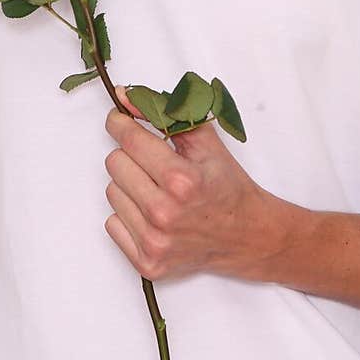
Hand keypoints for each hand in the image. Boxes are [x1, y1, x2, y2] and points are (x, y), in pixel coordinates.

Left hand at [104, 88, 277, 281]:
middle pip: (114, 164)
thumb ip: (165, 114)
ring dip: (130, 187)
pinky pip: (112, 225)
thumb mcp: (206, 143)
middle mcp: (165, 213)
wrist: (248, 235)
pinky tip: (154, 216)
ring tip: (158, 191)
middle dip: (131, 156)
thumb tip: (124, 97)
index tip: (120, 120)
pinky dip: (129, 216)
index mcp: (181, 180)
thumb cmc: (227, 187)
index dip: (120, 123)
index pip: (128, 139)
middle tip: (153, 163)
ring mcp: (155, 241)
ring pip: (111, 192)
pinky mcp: (148, 263)